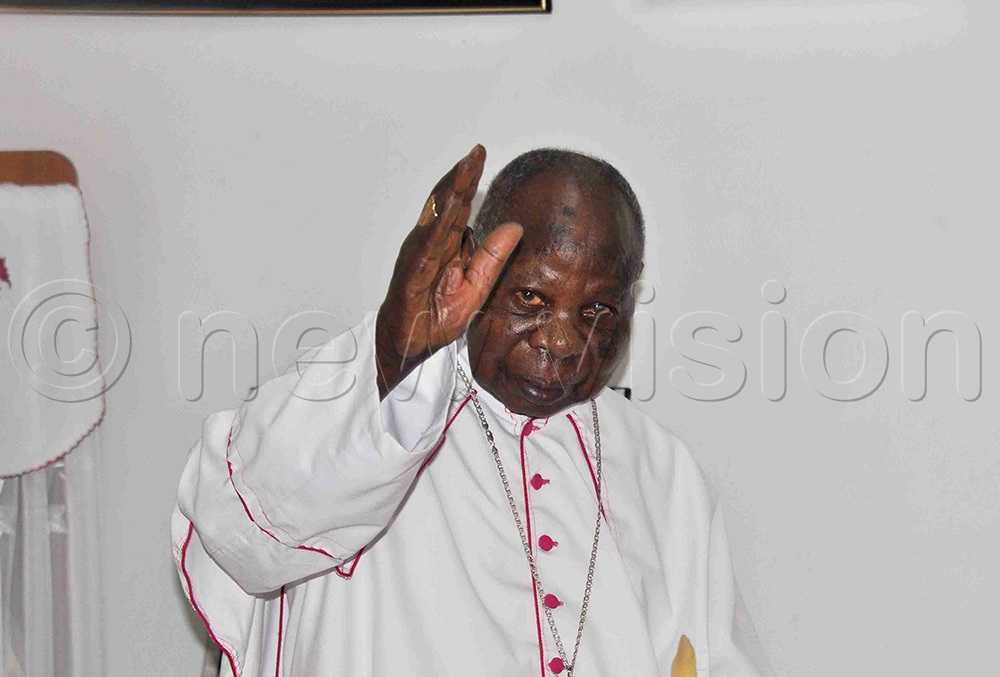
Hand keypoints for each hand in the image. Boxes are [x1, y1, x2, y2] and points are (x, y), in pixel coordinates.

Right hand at [376, 144, 522, 398]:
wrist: (406, 346)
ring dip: (450, 190)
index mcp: (444, 246)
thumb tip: (514, 227)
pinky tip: (450, 205)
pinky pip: (428, 243)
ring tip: (465, 167)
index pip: (459, 208)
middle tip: (476, 151)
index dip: (469, 182)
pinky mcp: (412, 271)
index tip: (480, 156)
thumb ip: (493, 258)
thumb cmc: (432, 317)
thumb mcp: (475, 287)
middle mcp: (429, 244)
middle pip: (446, 203)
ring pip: (435, 216)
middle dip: (461, 176)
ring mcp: (418, 255)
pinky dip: (439, 222)